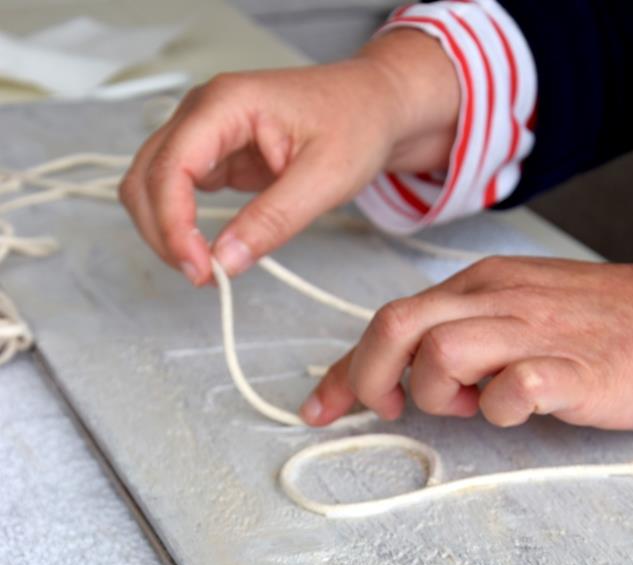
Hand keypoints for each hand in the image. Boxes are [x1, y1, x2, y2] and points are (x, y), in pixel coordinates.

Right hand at [118, 30, 458, 284]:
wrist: (371, 106)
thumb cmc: (355, 124)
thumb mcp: (325, 179)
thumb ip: (272, 221)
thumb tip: (225, 262)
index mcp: (226, 104)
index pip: (171, 167)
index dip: (173, 224)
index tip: (199, 269)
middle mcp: (202, 112)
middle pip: (146, 178)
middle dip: (163, 233)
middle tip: (203, 276)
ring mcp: (202, 133)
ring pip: (150, 187)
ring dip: (166, 232)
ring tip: (206, 268)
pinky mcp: (210, 155)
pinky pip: (174, 193)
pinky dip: (181, 226)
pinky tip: (209, 250)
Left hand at [300, 258, 632, 430]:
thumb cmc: (603, 326)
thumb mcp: (518, 316)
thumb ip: (462, 336)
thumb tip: (408, 375)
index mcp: (482, 286)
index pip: (391, 317)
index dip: (347, 367)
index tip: (323, 405)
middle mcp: (499, 300)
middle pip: (398, 323)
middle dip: (368, 376)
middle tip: (385, 410)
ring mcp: (534, 332)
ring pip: (440, 349)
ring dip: (436, 392)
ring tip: (473, 405)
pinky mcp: (572, 371)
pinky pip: (514, 386)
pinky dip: (501, 407)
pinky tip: (517, 409)